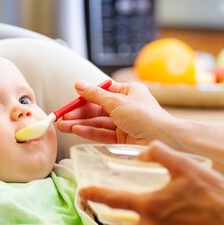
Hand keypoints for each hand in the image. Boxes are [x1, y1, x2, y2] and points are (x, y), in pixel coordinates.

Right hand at [57, 80, 177, 145]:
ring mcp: (125, 124)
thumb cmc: (144, 117)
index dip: (86, 96)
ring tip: (63, 126)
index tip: (71, 101)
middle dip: (80, 113)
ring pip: (98, 122)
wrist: (161, 140)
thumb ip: (95, 95)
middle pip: (98, 108)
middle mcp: (127, 107)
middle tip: (61, 117)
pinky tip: (75, 130)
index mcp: (130, 92)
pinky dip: (89, 132)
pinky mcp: (123, 139)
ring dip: (80, 123)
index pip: (103, 92)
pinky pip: (103, 133)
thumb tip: (78, 83)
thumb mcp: (117, 102)